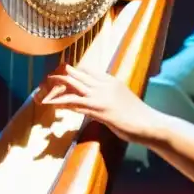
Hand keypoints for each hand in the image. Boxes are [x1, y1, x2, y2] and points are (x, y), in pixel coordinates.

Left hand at [36, 63, 164, 145]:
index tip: (61, 73)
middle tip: (48, 79)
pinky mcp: (99, 109)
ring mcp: (102, 96)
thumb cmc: (138, 116)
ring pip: (74, 86)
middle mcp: (105, 84)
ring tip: (44, 90)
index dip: (73, 71)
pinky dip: (63, 103)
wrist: (150, 123)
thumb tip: (97, 101)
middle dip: (61, 76)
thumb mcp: (122, 100)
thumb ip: (109, 96)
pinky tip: (54, 104)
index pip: (87, 70)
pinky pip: (76, 103)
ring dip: (57, 88)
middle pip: (78, 75)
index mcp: (111, 80)